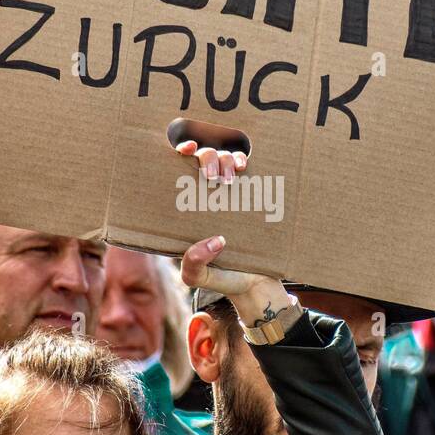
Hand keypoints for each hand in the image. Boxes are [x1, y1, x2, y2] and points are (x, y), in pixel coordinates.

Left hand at [174, 138, 291, 325]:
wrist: (256, 284)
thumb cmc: (221, 279)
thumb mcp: (198, 277)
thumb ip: (194, 263)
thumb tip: (214, 240)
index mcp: (187, 210)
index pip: (179, 173)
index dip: (181, 154)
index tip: (187, 150)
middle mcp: (207, 196)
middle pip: (203, 160)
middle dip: (207, 159)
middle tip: (211, 177)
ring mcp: (230, 194)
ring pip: (224, 158)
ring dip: (226, 159)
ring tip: (231, 178)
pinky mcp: (250, 195)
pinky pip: (245, 167)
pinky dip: (243, 160)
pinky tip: (244, 167)